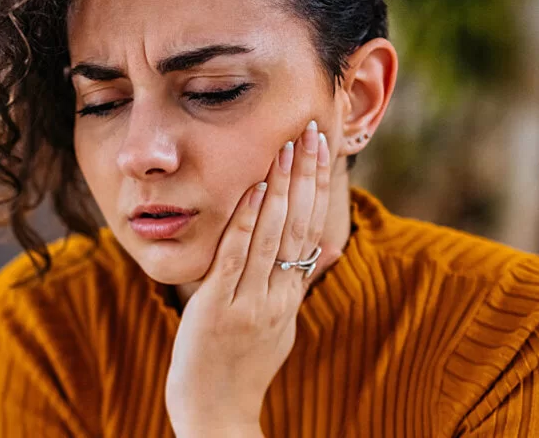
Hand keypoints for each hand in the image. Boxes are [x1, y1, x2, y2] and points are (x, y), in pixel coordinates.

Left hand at [164, 121, 332, 436]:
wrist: (217, 414)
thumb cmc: (239, 371)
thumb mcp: (275, 327)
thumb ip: (286, 290)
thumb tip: (306, 259)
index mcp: (291, 298)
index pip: (313, 231)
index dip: (319, 188)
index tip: (322, 149)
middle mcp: (278, 296)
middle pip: (301, 225)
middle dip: (307, 175)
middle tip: (313, 130)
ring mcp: (251, 302)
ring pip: (274, 235)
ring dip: (283, 186)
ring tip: (289, 144)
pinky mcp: (220, 308)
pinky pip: (237, 258)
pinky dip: (248, 222)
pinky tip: (256, 189)